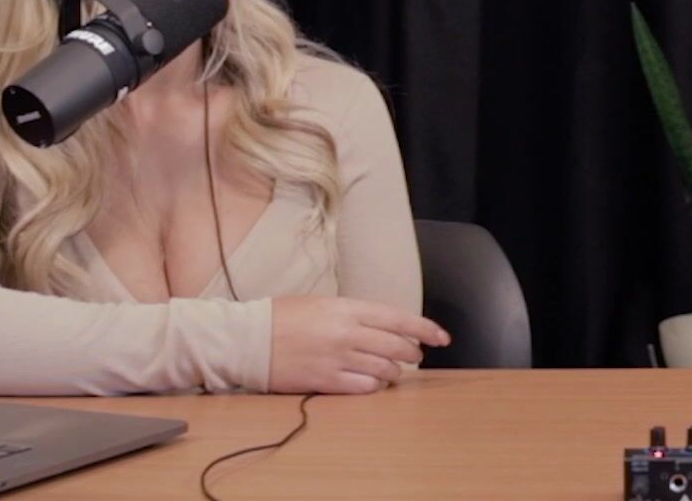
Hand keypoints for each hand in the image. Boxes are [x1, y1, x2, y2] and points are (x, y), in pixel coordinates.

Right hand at [267, 296, 450, 393]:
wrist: (248, 339)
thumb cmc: (283, 317)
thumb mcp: (324, 303)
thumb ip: (355, 314)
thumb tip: (384, 326)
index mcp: (348, 308)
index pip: (399, 319)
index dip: (426, 329)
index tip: (443, 337)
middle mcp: (347, 333)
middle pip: (397, 346)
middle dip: (411, 353)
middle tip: (413, 356)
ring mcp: (337, 358)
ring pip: (385, 370)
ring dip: (393, 373)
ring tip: (389, 371)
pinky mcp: (325, 381)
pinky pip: (363, 387)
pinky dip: (373, 386)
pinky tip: (371, 383)